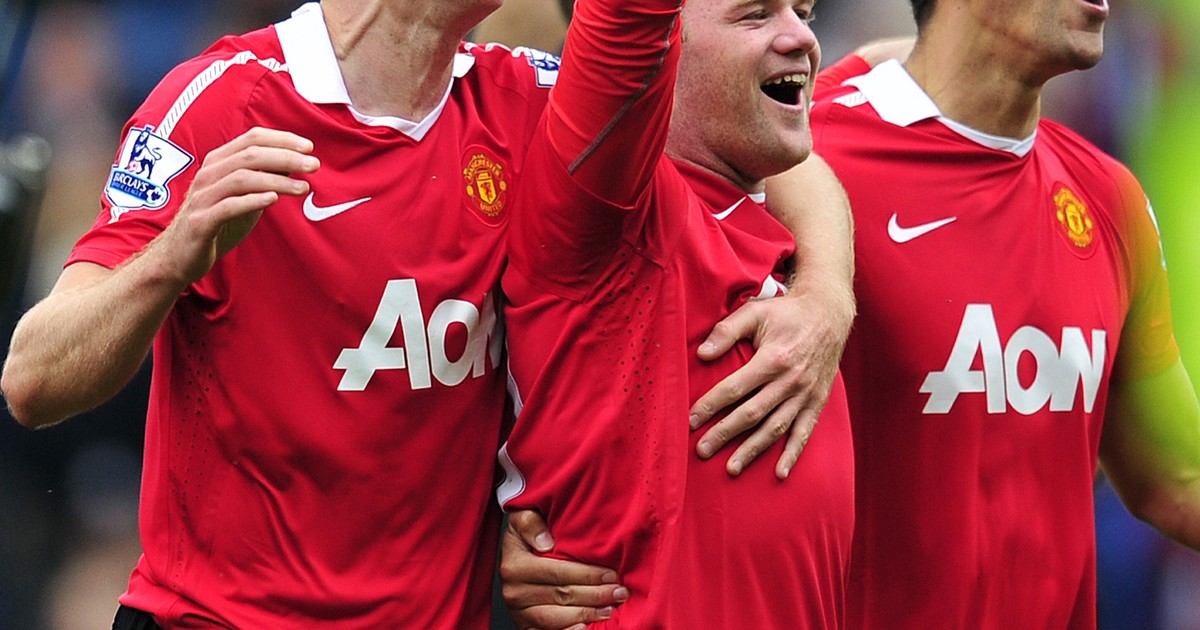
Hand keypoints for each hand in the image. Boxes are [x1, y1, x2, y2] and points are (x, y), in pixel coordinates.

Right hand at [159, 127, 317, 284]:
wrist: (181, 256)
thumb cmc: (217, 222)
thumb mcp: (244, 196)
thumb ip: (264, 179)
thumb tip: (296, 165)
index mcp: (218, 162)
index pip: (252, 138)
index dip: (282, 139)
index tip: (309, 147)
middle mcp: (208, 174)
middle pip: (250, 155)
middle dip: (286, 157)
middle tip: (314, 165)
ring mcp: (202, 197)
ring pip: (241, 178)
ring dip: (276, 180)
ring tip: (303, 188)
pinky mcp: (200, 222)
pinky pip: (228, 207)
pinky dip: (252, 201)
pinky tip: (274, 200)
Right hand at [500, 510, 627, 629]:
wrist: (510, 555)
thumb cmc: (524, 535)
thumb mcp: (522, 519)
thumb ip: (531, 523)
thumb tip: (546, 543)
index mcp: (515, 566)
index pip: (558, 572)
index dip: (587, 575)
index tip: (611, 574)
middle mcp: (514, 592)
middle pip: (562, 596)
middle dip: (595, 596)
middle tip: (620, 593)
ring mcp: (519, 612)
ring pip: (557, 618)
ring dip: (587, 615)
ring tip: (610, 610)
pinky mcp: (525, 625)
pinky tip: (587, 628)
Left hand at [689, 284, 853, 478]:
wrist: (829, 313)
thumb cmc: (787, 313)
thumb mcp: (755, 312)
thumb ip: (726, 331)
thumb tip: (701, 353)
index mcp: (773, 359)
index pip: (735, 388)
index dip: (711, 405)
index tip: (691, 420)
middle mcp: (790, 381)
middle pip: (751, 414)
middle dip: (724, 434)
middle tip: (702, 450)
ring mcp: (805, 395)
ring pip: (775, 429)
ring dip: (752, 450)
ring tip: (731, 468)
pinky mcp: (817, 402)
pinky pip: (804, 433)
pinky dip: (792, 454)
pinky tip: (778, 473)